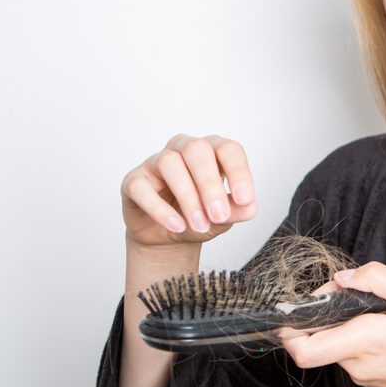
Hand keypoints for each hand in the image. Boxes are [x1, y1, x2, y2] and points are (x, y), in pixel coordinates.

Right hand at [120, 134, 258, 248]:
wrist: (167, 238)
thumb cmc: (199, 218)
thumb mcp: (222, 218)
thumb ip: (236, 211)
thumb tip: (251, 208)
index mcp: (212, 151)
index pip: (228, 149)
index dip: (238, 172)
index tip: (245, 199)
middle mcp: (184, 148)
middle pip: (197, 151)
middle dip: (210, 185)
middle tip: (219, 215)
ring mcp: (156, 161)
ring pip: (170, 163)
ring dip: (188, 197)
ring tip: (199, 225)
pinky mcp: (134, 180)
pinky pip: (142, 187)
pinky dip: (160, 208)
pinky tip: (177, 225)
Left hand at [277, 261, 385, 386]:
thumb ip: (376, 279)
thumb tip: (342, 277)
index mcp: (366, 340)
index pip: (302, 348)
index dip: (290, 327)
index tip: (302, 304)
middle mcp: (358, 364)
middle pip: (314, 339)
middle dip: (322, 313)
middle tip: (350, 293)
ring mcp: (362, 376)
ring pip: (332, 344)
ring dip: (343, 323)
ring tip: (379, 311)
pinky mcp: (369, 380)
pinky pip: (348, 353)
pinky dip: (355, 335)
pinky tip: (385, 326)